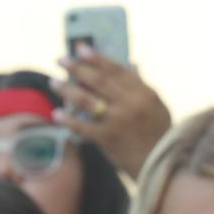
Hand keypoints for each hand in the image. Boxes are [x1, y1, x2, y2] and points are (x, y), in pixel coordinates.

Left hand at [51, 46, 171, 178]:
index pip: (116, 69)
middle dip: (77, 68)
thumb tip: (131, 63)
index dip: (97, 58)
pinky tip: (57, 114)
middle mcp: (130, 104)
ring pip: (87, 100)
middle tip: (60, 59)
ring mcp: (118, 121)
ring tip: (54, 82)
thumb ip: (142, 85)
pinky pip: (83, 127)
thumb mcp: (158, 105)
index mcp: (144, 93)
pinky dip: (68, 120)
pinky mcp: (108, 139)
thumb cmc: (159, 133)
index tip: (81, 48)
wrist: (160, 165)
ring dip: (68, 90)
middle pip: (98, 81)